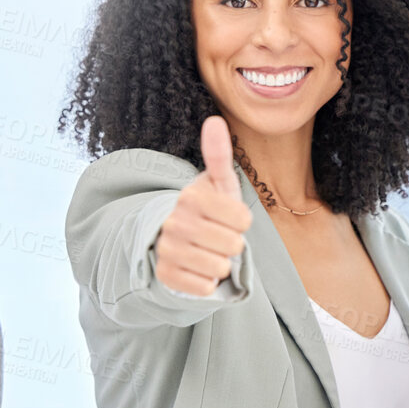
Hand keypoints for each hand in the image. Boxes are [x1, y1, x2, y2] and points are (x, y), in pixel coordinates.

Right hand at [155, 115, 252, 296]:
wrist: (181, 239)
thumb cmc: (210, 210)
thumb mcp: (219, 184)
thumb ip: (219, 155)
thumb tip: (214, 120)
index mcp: (191, 196)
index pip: (243, 219)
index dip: (243, 222)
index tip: (230, 218)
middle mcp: (174, 221)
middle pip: (233, 245)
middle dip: (233, 244)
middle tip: (218, 237)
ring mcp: (167, 249)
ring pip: (219, 268)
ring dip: (222, 264)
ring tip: (210, 252)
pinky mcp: (165, 275)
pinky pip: (205, 287)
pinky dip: (208, 282)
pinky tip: (199, 268)